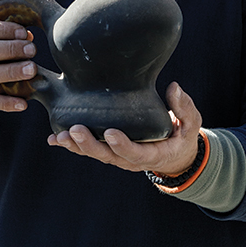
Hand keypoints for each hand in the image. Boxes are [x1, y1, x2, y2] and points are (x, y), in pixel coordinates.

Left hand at [47, 82, 201, 175]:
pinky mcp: (108, 150)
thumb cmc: (182, 135)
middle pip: (107, 156)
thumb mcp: (191, 124)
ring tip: (60, 135)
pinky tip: (54, 139)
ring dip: (76, 146)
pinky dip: (71, 146)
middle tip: (75, 130)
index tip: (111, 133)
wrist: (174, 153)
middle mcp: (130, 159)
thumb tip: (174, 88)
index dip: (122, 145)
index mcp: (152, 154)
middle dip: (90, 144)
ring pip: (94, 154)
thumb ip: (184, 107)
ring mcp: (117, 156)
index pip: (135, 153)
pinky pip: (88, 150)